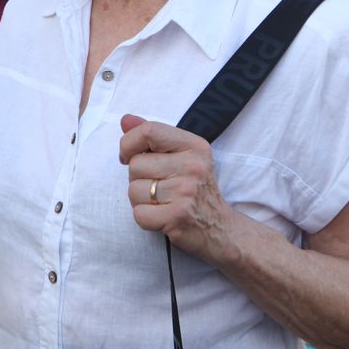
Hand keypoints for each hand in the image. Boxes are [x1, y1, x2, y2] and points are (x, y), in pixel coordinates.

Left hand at [118, 114, 241, 264]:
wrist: (223, 230)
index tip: (129, 156)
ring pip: (133, 190)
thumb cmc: (196, 190)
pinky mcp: (178, 216)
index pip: (148, 131)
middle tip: (159, 187)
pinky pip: (139, 213)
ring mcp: (186, 192)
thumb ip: (152, 136)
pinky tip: (163, 217)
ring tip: (163, 202)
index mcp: (194, 146)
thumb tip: (125, 119)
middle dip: (137, 178)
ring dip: (141, 200)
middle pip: (135, 164)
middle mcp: (193, 166)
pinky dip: (145, 218)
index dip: (128, 144)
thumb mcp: (181, 156)